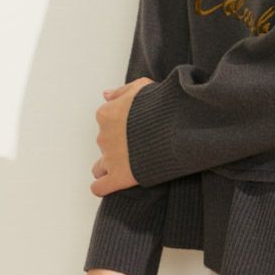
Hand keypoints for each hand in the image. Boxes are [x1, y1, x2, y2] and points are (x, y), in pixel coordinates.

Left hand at [90, 78, 153, 196]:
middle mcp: (104, 136)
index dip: (121, 127)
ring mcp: (110, 158)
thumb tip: (105, 95)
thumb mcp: (142, 86)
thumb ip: (121, 91)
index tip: (137, 129)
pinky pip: (100, 187)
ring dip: (110, 167)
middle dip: (119, 146)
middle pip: (105, 144)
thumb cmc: (161, 104)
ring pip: (100, 167)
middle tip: (141, 145)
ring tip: (130, 165)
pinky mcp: (119, 177)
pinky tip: (114, 183)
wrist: (175, 125)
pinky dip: (104, 187)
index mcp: (107, 114)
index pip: (105, 123)